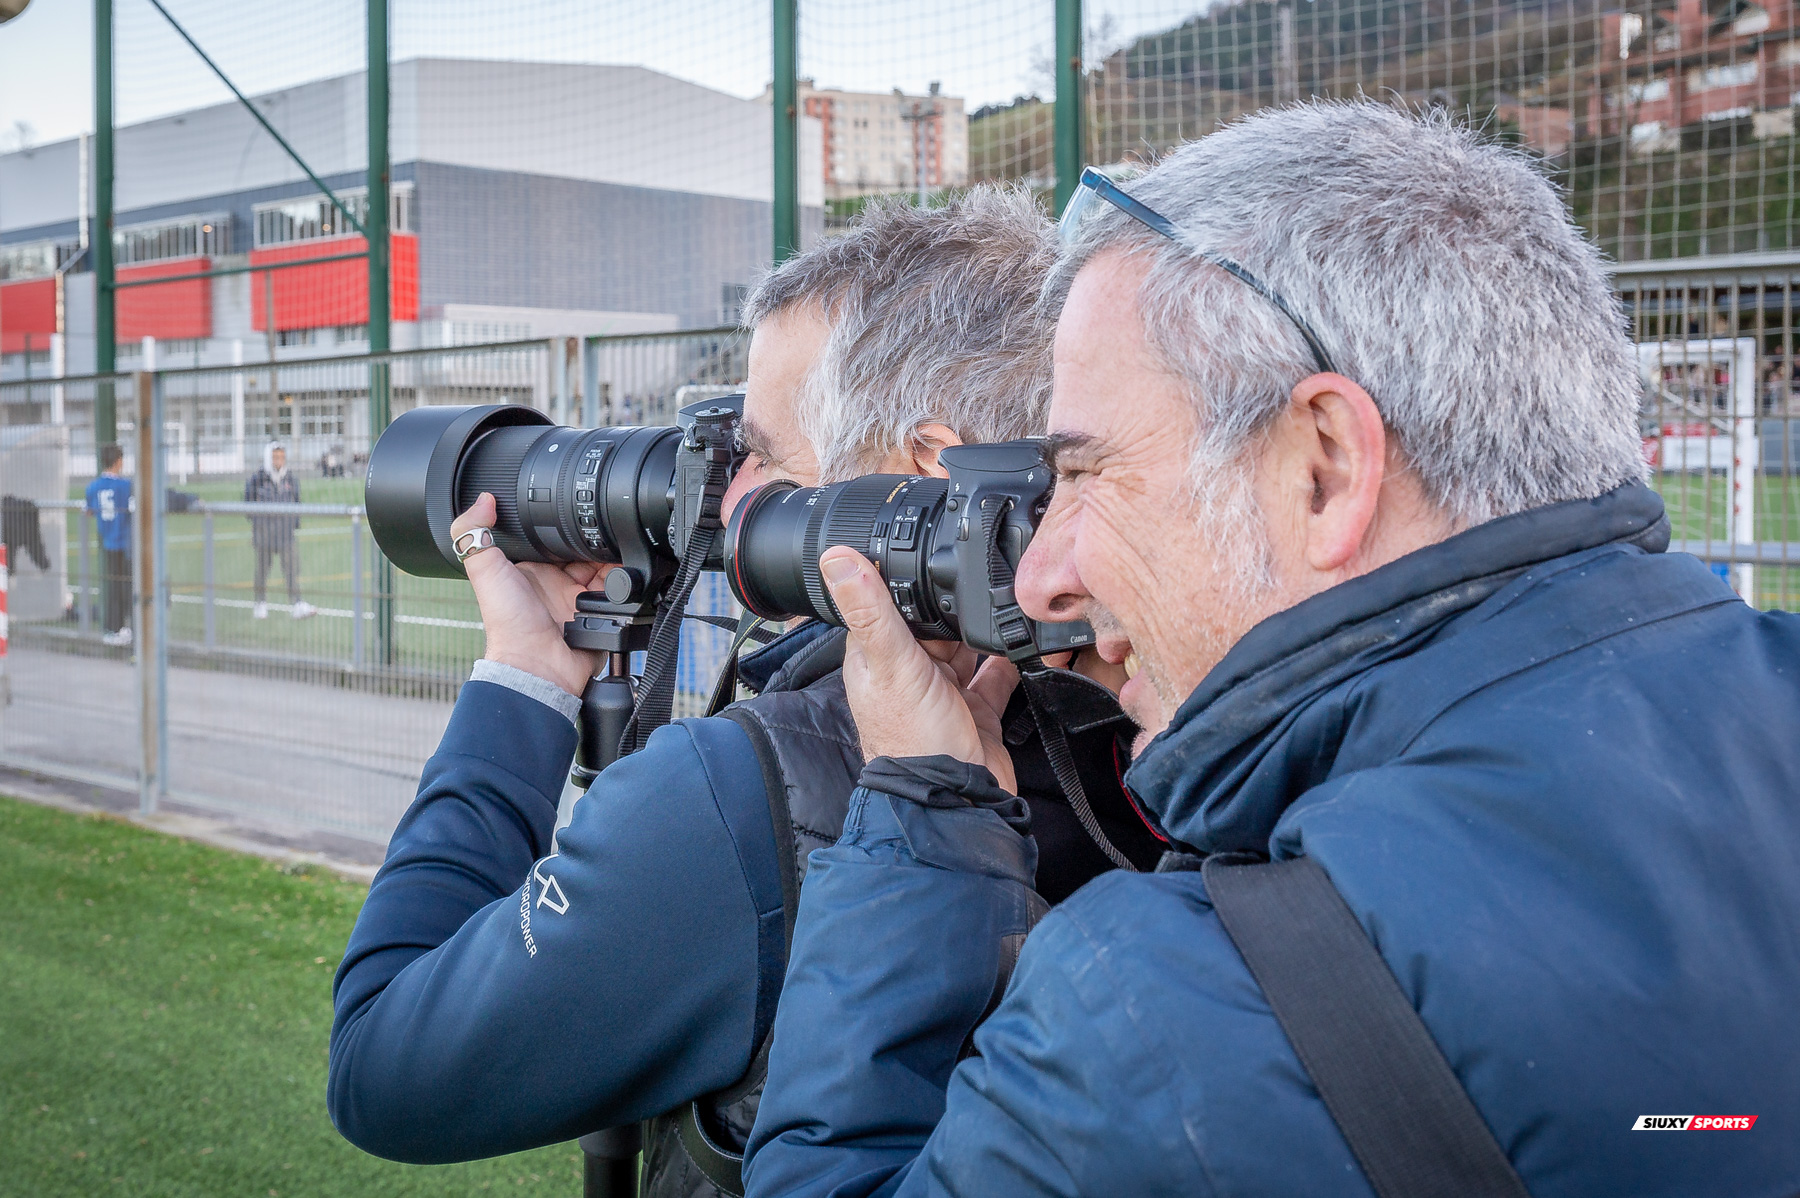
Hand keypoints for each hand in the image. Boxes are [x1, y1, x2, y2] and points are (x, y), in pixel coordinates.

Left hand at [452, 494, 611, 696]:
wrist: (537, 666)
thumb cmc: (508, 625)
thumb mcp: (484, 571)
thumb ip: (475, 532)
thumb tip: (483, 498)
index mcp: (533, 569)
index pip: (556, 536)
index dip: (567, 522)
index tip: (576, 506)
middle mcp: (558, 582)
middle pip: (586, 549)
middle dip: (596, 539)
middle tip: (601, 531)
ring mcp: (581, 598)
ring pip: (608, 567)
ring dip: (613, 559)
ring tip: (614, 553)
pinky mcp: (601, 613)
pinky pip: (622, 592)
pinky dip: (626, 582)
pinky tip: (623, 575)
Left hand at [819, 546, 1018, 792]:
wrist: (956, 799)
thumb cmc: (913, 739)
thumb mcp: (892, 663)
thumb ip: (871, 610)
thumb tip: (836, 557)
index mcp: (877, 659)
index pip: (887, 606)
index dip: (907, 582)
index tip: (930, 551)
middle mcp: (909, 673)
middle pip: (933, 623)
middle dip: (954, 604)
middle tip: (982, 573)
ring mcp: (944, 693)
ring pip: (965, 647)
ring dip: (983, 630)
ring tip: (1007, 601)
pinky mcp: (977, 711)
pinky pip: (995, 676)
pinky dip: (1010, 659)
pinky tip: (1025, 640)